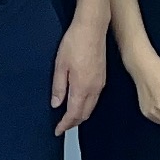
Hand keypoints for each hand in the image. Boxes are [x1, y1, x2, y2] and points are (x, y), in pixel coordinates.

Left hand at [52, 13, 107, 134]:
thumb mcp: (60, 65)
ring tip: (69, 117)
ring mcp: (100, 83)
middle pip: (84, 114)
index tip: (57, 131)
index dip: (65, 125)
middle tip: (62, 126)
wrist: (92, 28)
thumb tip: (56, 104)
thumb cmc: (74, 43)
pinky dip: (86, 105)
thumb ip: (59, 87)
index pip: (74, 114)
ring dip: (80, 115)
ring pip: (91, 107)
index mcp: (82, 87)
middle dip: (73, 122)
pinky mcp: (102, 77)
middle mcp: (94, 89)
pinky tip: (79, 102)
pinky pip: (95, 98)